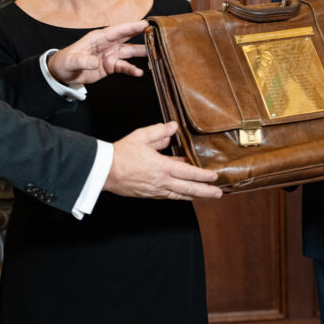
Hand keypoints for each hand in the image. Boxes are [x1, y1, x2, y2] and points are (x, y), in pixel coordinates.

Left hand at [47, 20, 148, 84]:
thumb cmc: (65, 61)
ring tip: (156, 54)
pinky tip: (140, 73)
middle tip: (157, 32)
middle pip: (128, 37)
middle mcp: (107, 44)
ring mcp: (110, 55)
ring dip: (142, 52)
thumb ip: (83, 61)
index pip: (118, 30)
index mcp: (99, 37)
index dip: (132, 27)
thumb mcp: (72, 61)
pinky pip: (124, 67)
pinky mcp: (110, 66)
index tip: (145, 23)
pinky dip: (132, 70)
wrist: (62, 73)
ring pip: (129, 52)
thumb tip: (95, 62)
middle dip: (142, 34)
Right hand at [104, 122, 222, 200]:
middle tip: (219, 193)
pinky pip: (169, 196)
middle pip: (188, 189)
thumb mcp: (142, 136)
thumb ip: (160, 131)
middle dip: (206, 192)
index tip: (215, 176)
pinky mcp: (149, 194)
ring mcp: (155, 190)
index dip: (203, 175)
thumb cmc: (121, 154)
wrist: (104, 170)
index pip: (189, 172)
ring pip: (180, 195)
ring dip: (195, 196)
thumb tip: (174, 127)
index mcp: (162, 166)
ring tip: (207, 196)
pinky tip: (184, 194)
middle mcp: (161, 181)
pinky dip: (180, 195)